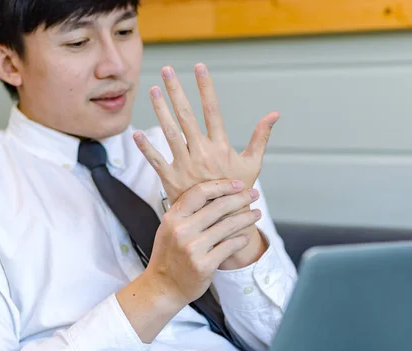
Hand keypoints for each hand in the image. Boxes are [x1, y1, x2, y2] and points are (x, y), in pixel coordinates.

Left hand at [133, 63, 278, 204]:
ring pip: (169, 132)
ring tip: (152, 90)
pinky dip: (146, 147)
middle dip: (176, 91)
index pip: (213, 110)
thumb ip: (261, 137)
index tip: (199, 67)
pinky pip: (156, 160)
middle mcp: (201, 153)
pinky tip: (137, 132)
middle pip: (186, 115)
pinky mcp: (171, 179)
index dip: (205, 87)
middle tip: (167, 70)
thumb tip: (274, 114)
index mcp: (220, 146)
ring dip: (160, 110)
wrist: (222, 222)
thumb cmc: (238, 191)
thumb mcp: (253, 164)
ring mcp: (185, 166)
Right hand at [143, 179, 260, 305]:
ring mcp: (193, 248)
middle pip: (218, 206)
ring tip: (257, 214)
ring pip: (227, 226)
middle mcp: (181, 230)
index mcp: (172, 218)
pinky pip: (229, 247)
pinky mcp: (204, 265)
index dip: (221, 185)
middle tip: (254, 194)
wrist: (162, 287)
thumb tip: (213, 193)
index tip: (238, 184)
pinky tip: (246, 237)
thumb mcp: (168, 229)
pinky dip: (241, 240)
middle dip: (240, 198)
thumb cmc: (169, 256)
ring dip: (246, 218)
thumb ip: (185, 213)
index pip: (199, 192)